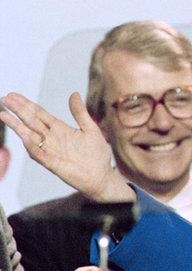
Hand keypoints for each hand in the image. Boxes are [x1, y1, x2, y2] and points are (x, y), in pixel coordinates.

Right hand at [0, 92, 132, 202]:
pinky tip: (24, 136)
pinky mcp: (53, 163)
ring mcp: (51, 150)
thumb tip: (73, 93)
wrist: (102, 177)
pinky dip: (32, 146)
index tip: (13, 95)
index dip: (27, 104)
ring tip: (4, 115)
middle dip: (18, 110)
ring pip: (30, 136)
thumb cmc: (97, 154)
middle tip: (4, 99)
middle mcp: (52, 138)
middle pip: (31, 121)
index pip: (39, 114)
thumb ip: (80, 113)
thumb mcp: (90, 129)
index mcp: (60, 128)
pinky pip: (39, 154)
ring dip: (17, 126)